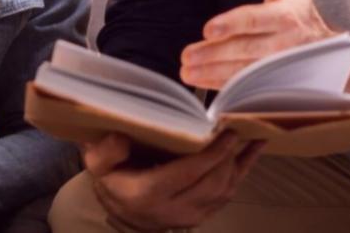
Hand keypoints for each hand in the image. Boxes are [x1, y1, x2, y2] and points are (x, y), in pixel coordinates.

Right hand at [83, 132, 262, 230]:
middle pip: (211, 184)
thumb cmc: (112, 179)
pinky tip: (251, 152)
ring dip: (238, 165)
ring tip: (250, 138)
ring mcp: (189, 217)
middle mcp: (172, 210)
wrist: (120, 209)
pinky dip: (241, 173)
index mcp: (148, 194)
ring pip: (223, 192)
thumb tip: (122, 137)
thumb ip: (105, 152)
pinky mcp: (200, 216)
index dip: (211, 155)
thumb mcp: (98, 163)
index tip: (226, 134)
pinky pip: (226, 196)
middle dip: (228, 157)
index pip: (187, 175)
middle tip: (235, 130)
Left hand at [180, 0, 334, 89]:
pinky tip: (200, 81)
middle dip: (214, 53)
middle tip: (187, 56)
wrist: (325, 48)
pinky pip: (244, 86)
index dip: (231, 25)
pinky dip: (220, 85)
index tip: (208, 29)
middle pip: (244, 49)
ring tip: (187, 72)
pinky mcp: (271, 81)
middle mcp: (281, 44)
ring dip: (212, 73)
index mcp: (285, 17)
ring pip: (242, 72)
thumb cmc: (301, 12)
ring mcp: (276, 67)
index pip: (254, 20)